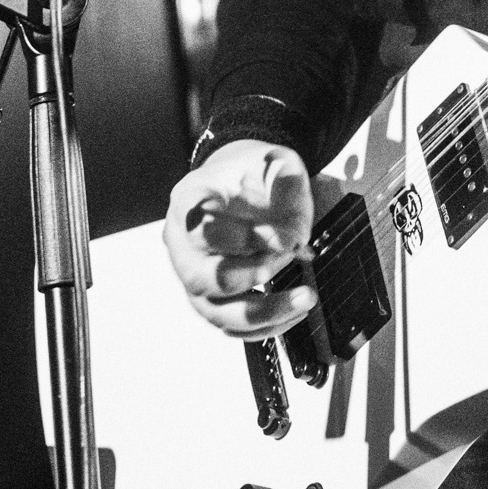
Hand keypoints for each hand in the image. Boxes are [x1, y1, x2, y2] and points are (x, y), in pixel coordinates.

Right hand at [164, 139, 315, 338]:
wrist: (243, 180)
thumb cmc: (254, 171)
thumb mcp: (277, 163)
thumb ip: (286, 192)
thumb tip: (292, 240)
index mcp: (188, 201)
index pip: (199, 229)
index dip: (239, 238)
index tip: (280, 238)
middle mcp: (182, 244)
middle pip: (200, 278)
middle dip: (248, 276)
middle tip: (287, 260)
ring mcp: (195, 275)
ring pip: (215, 312)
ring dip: (263, 311)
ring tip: (304, 298)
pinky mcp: (212, 297)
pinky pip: (231, 325)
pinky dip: (265, 324)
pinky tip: (295, 310)